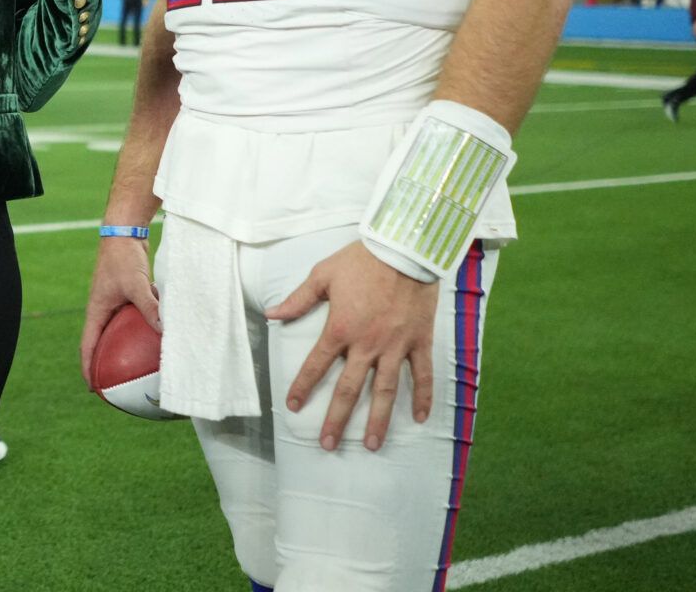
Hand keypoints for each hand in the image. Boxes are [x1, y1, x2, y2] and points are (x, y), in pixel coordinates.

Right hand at [79, 235, 160, 388]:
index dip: (88, 368)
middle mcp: (102, 308)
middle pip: (101, 342)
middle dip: (105, 363)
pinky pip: (132, 318)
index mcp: (96, 309)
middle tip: (115, 384)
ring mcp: (114, 301)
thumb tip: (164, 329)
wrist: (124, 230)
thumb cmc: (123, 257)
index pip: (88, 345)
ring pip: (118, 331)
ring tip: (137, 365)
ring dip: (124, 347)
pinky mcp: (126, 294)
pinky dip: (140, 329)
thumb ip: (149, 306)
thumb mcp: (136, 284)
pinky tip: (159, 337)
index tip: (93, 389)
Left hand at [267, 241, 439, 451]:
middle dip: (336, 419)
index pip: (316, 365)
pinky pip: (423, 375)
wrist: (404, 249)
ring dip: (378, 420)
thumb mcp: (323, 275)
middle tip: (328, 444)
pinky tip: (419, 419)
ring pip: (386, 392)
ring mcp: (396, 346)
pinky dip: (424, 397)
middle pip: (349, 389)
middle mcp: (367, 344)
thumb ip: (298, 300)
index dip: (303, 386)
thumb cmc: (361, 260)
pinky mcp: (420, 342)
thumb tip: (271, 314)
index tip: (293, 407)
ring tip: (372, 445)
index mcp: (340, 329)